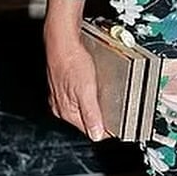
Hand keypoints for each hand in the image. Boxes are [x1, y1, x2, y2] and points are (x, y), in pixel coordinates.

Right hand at [43, 12, 106, 140]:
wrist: (62, 41)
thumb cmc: (72, 61)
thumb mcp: (86, 90)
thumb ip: (92, 114)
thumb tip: (97, 134)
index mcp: (66, 111)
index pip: (88, 130)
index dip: (104, 130)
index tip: (115, 129)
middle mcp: (61, 106)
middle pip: (84, 121)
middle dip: (99, 119)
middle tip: (115, 115)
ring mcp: (61, 96)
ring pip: (81, 109)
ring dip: (94, 107)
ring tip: (106, 102)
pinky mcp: (63, 85)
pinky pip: (78, 97)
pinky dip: (87, 96)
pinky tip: (93, 88)